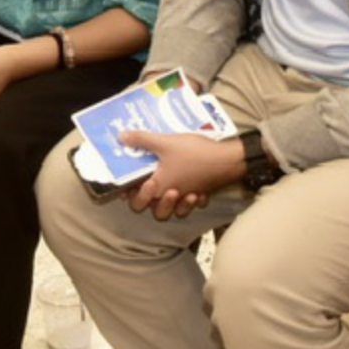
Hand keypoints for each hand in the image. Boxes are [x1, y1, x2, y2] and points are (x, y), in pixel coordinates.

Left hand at [123, 131, 244, 220]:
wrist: (228, 159)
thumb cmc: (194, 152)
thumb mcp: (165, 143)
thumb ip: (142, 140)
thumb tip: (121, 137)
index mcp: (160, 188)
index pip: (138, 201)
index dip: (131, 194)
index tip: (131, 180)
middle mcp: (173, 198)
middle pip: (156, 211)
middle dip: (149, 199)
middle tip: (149, 182)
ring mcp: (188, 197)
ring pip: (174, 211)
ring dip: (170, 203)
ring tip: (170, 187)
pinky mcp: (200, 192)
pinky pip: (192, 202)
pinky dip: (189, 199)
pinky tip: (189, 188)